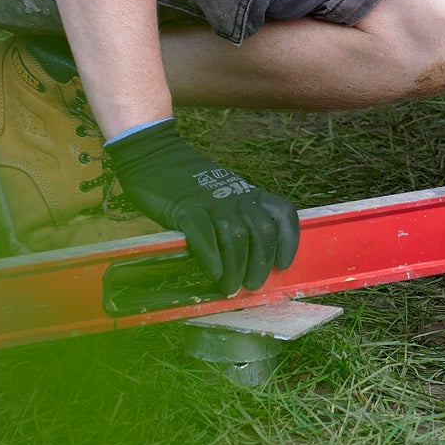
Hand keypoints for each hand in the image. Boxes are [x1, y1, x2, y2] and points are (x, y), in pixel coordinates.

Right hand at [106, 120, 299, 294]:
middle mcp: (237, 197)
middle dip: (260, 263)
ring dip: (236, 268)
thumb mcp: (224, 195)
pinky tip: (213, 273)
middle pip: (262, 231)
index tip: (283, 264)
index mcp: (249, 193)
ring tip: (229, 287)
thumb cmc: (191, 185)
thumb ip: (238, 218)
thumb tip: (249, 261)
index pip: (282, 213)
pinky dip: (212, 257)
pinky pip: (204, 235)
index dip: (288, 240)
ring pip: (236, 237)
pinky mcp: (186, 209)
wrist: (156, 157)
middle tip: (252, 285)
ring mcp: (212, 202)